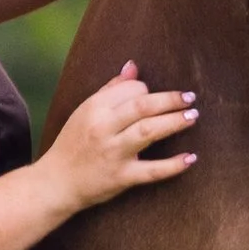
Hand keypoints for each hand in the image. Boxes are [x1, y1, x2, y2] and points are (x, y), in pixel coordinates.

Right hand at [44, 61, 197, 214]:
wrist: (56, 183)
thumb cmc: (73, 143)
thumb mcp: (85, 111)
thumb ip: (111, 88)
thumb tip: (133, 66)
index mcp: (94, 108)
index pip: (131, 90)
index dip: (149, 90)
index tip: (158, 97)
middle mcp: (103, 128)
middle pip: (143, 106)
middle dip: (170, 100)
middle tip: (190, 98)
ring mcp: (113, 153)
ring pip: (148, 132)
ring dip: (174, 122)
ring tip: (192, 116)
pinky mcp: (121, 177)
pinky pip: (151, 170)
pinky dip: (173, 165)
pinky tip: (191, 157)